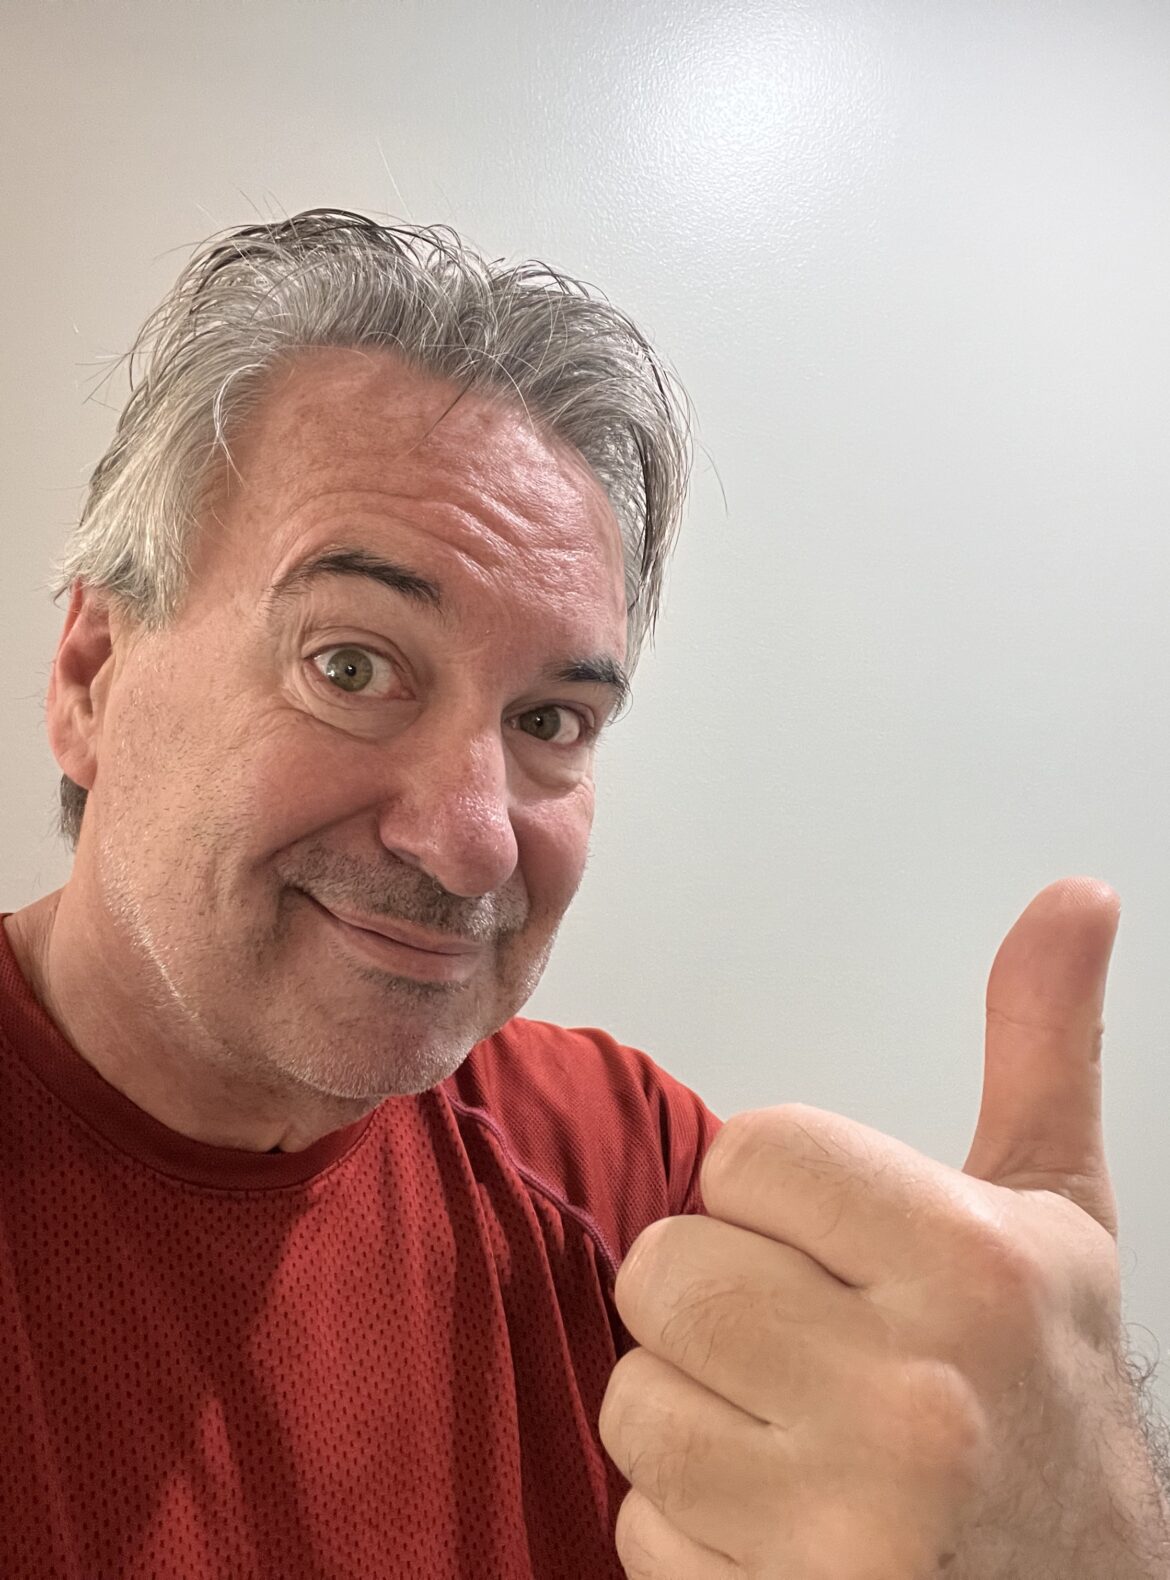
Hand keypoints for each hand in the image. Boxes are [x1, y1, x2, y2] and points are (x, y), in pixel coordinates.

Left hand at [599, 877, 1168, 1577]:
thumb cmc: (1052, 1399)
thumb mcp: (1060, 1212)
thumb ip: (1042, 1044)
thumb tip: (1073, 895)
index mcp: (973, 1264)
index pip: (745, 1153)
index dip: (770, 1195)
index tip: (828, 1244)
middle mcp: (913, 1394)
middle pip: (666, 1269)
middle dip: (716, 1296)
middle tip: (801, 1341)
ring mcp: (843, 1527)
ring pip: (635, 1396)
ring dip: (693, 1408)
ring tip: (792, 1432)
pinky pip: (639, 1522)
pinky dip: (690, 1523)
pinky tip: (782, 1524)